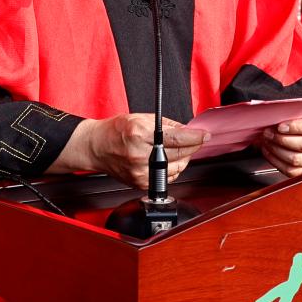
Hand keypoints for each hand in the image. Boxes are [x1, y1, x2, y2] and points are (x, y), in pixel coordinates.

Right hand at [69, 114, 208, 189]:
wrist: (95, 147)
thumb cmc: (114, 131)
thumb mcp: (140, 118)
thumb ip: (166, 124)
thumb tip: (187, 130)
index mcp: (139, 134)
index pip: (176, 138)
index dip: (195, 137)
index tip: (205, 135)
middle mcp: (139, 155)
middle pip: (179, 154)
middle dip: (192, 146)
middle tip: (196, 140)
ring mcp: (140, 172)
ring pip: (177, 169)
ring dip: (184, 159)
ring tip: (181, 149)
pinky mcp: (140, 183)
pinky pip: (167, 179)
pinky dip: (174, 170)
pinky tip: (170, 161)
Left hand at [260, 111, 301, 177]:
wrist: (286, 126)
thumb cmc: (287, 117)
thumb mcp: (289, 109)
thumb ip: (285, 110)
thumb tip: (274, 114)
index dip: (294, 127)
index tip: (279, 126)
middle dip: (281, 140)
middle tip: (268, 133)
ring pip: (296, 159)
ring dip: (277, 151)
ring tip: (267, 142)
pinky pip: (290, 171)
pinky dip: (276, 161)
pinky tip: (268, 152)